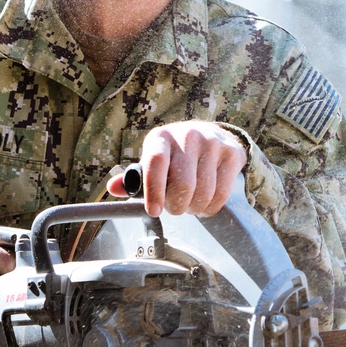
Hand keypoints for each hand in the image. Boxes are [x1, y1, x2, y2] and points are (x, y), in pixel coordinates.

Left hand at [107, 121, 246, 217]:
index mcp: (161, 138)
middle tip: (175, 207)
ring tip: (191, 203)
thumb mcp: (154, 159)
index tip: (153, 211)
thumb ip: (135, 177)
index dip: (154, 190)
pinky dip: (211, 207)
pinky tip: (205, 202)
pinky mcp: (231, 153)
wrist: (212, 134)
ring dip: (194, 208)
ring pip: (203, 193)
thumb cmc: (176, 154)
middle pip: (183, 185)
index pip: (156, 163)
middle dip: (177, 206)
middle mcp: (187, 136)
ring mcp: (212, 143)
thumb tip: (114, 188)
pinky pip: (221, 194)